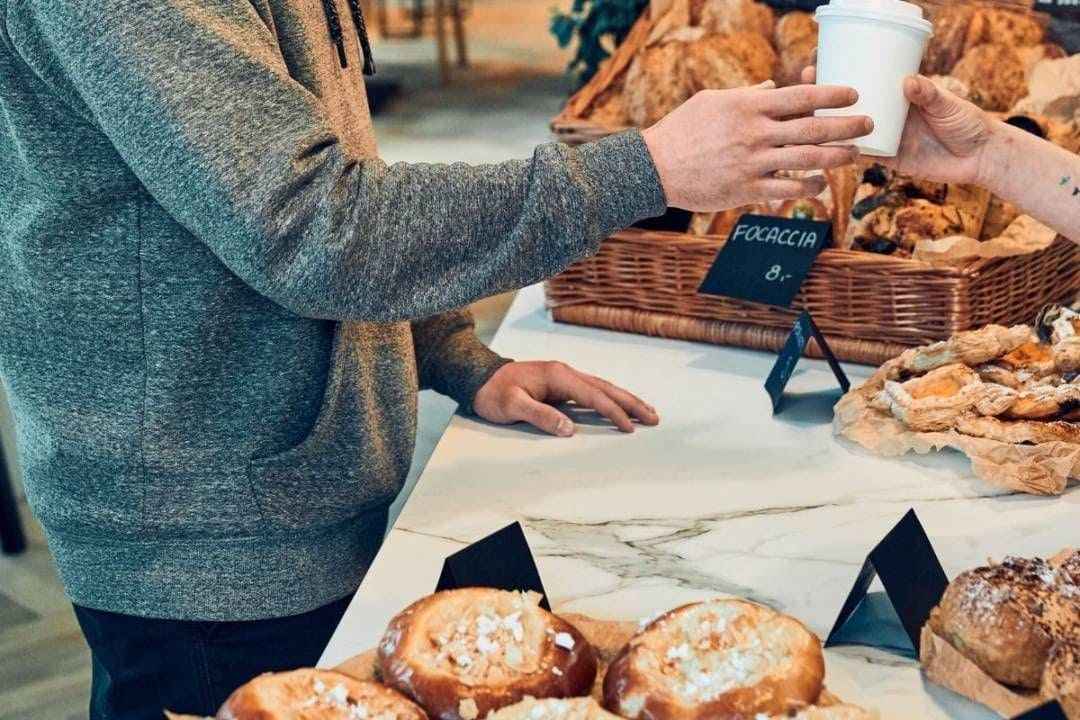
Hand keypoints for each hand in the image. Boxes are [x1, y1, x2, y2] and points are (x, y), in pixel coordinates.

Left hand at [472, 361, 658, 436]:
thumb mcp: (511, 406)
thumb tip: (569, 429)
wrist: (478, 377)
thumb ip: (540, 416)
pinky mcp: (561, 385)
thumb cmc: (493, 392)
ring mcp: (564, 377)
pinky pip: (592, 392)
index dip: (613, 412)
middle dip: (631, 403)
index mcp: (558, 375)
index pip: (593, 395)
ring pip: (602, 388)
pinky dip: (609, 399)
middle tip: (654, 418)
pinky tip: (619, 407)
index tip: (629, 427)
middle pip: (606, 388)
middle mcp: (565, 372)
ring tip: (647, 412)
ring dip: (625, 400)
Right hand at [641, 82, 871, 211]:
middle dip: (846, 125)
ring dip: (837, 157)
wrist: (655, 168)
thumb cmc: (681, 129)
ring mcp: (752, 163)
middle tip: (868, 123)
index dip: (832, 93)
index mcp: (748, 106)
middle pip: (813, 127)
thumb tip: (773, 88)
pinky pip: (786, 190)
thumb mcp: (711, 101)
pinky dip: (808, 188)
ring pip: (807, 160)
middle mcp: (755, 133)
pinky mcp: (746, 190)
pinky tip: (820, 185)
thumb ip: (746, 95)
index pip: (800, 96)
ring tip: (855, 154)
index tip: (853, 93)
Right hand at [800, 67, 994, 184]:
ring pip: (848, 127)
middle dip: (824, 91)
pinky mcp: (887, 159)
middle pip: (848, 101)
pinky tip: (822, 146)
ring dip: (827, 121)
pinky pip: (859, 155)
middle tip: (808, 78)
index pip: (865, 76)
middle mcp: (886, 112)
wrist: (979, 158)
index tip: (823, 58)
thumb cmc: (968, 123)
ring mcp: (884, 135)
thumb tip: (907, 81)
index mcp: (898, 93)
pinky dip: (842, 151)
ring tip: (806, 112)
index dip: (842, 68)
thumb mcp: (948, 104)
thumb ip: (928, 93)